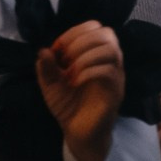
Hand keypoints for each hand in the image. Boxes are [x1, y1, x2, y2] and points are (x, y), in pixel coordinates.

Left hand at [37, 20, 123, 160]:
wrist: (78, 133)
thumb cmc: (68, 107)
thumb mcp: (50, 86)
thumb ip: (46, 68)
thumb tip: (44, 50)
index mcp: (95, 55)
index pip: (95, 27)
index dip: (74, 32)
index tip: (56, 50)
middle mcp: (110, 61)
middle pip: (107, 33)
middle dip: (80, 41)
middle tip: (65, 59)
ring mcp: (115, 75)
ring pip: (110, 49)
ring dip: (85, 56)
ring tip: (70, 72)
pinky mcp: (116, 91)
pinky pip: (108, 71)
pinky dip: (88, 72)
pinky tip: (75, 82)